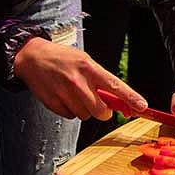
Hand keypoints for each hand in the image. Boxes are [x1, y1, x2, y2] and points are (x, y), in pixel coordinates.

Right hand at [13, 37, 147, 119]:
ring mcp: (64, 93)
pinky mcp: (53, 103)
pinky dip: (71, 110)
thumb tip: (118, 100)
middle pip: (100, 110)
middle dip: (103, 112)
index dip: (130, 97)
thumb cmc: (63, 58)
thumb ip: (100, 79)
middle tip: (100, 106)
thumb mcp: (84, 60)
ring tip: (75, 93)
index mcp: (88, 67)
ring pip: (85, 115)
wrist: (33, 58)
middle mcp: (77, 81)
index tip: (142, 106)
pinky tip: (64, 97)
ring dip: (85, 109)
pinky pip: (71, 116)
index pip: (114, 85)